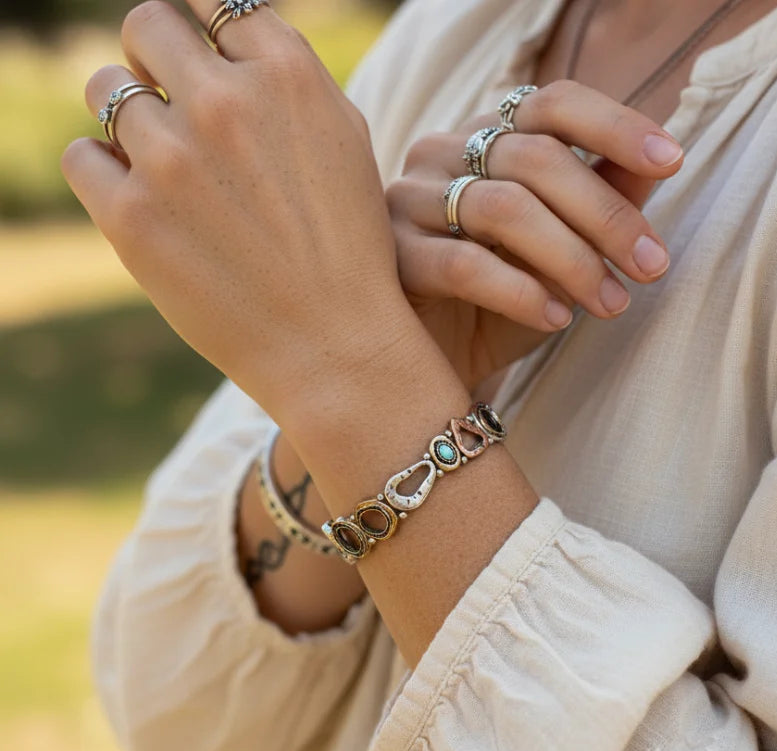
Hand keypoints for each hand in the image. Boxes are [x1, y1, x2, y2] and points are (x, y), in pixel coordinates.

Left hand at [61, 0, 415, 419]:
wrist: (337, 346)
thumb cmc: (350, 250)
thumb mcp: (345, 146)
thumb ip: (287, 83)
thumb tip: (226, 46)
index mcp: (287, 75)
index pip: (214, 3)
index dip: (204, 31)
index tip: (201, 60)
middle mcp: (225, 102)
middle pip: (146, 26)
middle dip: (153, 58)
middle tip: (166, 99)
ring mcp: (173, 159)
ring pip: (104, 88)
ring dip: (126, 118)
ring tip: (161, 166)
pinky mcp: (132, 217)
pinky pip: (82, 157)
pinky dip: (103, 172)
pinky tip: (141, 202)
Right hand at [387, 80, 683, 390]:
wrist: (439, 365)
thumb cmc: (502, 306)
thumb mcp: (565, 253)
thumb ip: (601, 204)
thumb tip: (658, 164)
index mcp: (486, 138)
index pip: (551, 104)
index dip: (614, 125)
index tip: (672, 161)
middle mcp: (441, 154)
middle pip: (536, 158)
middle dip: (606, 215)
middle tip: (652, 266)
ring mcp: (408, 201)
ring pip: (505, 208)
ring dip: (572, 258)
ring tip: (611, 304)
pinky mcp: (392, 258)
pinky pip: (465, 265)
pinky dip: (521, 292)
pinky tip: (555, 320)